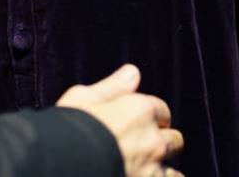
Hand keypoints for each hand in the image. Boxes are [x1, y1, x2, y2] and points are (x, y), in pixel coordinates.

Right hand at [56, 64, 184, 176]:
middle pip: (174, 139)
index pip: (160, 109)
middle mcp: (153, 139)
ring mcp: (154, 168)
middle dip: (162, 142)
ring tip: (147, 171)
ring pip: (175, 171)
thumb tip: (133, 72)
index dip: (150, 116)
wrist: (63, 161)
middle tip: (143, 148)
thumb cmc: (68, 129)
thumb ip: (113, 87)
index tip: (139, 122)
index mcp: (140, 110)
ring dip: (164, 170)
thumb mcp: (83, 98)